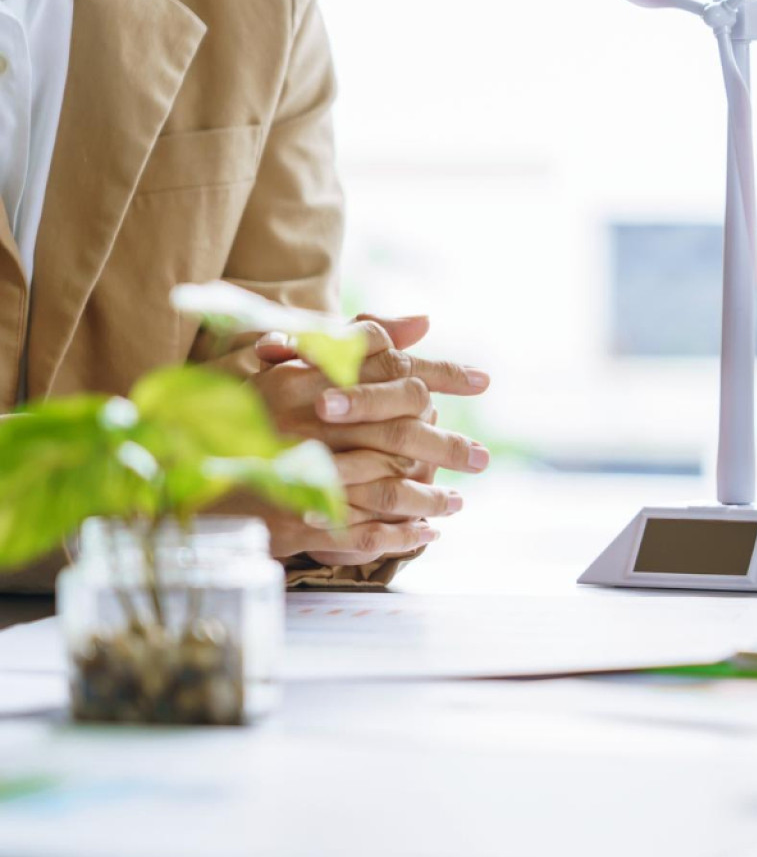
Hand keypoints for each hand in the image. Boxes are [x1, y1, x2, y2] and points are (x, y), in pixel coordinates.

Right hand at [249, 314, 489, 563]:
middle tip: (482, 458)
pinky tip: (424, 534)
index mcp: (302, 379)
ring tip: (457, 503)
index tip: (483, 380)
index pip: (390, 370)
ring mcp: (296, 475)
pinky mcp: (291, 522)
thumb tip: (425, 320)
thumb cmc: (235, 413)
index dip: (443, 375)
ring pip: (388, 488)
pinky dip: (399, 536)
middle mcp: (301, 423)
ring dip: (430, 499)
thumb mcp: (286, 365)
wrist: (174, 474)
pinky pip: (361, 533)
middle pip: (399, 433)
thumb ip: (355, 340)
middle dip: (448, 447)